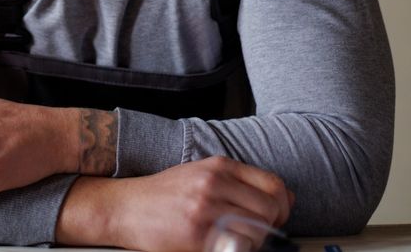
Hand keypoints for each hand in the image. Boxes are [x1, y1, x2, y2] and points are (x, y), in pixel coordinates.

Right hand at [57, 157, 295, 251]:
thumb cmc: (163, 195)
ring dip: (254, 241)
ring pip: (258, 230)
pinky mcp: (197, 234)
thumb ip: (240, 182)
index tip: (277, 216)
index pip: (274, 184)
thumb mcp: (202, 175)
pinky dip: (238, 249)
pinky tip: (222, 245)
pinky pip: (237, 246)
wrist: (126, 208)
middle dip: (270, 226)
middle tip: (255, 233)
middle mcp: (215, 183)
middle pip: (271, 208)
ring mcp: (206, 208)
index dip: (283, 205)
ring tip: (235, 240)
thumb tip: (285, 197)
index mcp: (220, 166)